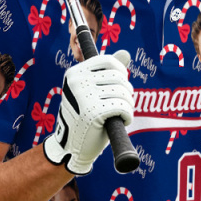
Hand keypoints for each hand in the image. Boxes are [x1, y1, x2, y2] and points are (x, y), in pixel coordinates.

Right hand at [43, 50, 133, 174]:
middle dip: (127, 92)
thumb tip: (126, 53)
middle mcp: (77, 82)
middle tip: (122, 104)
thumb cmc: (84, 117)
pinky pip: (123, 107)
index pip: (108, 61)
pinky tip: (121, 121)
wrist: (72, 147)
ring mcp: (84, 97)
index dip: (121, 72)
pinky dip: (128, 115)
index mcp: (74, 74)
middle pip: (119, 77)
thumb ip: (108, 72)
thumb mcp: (92, 91)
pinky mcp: (94, 112)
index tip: (121, 85)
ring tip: (121, 113)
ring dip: (128, 105)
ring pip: (123, 93)